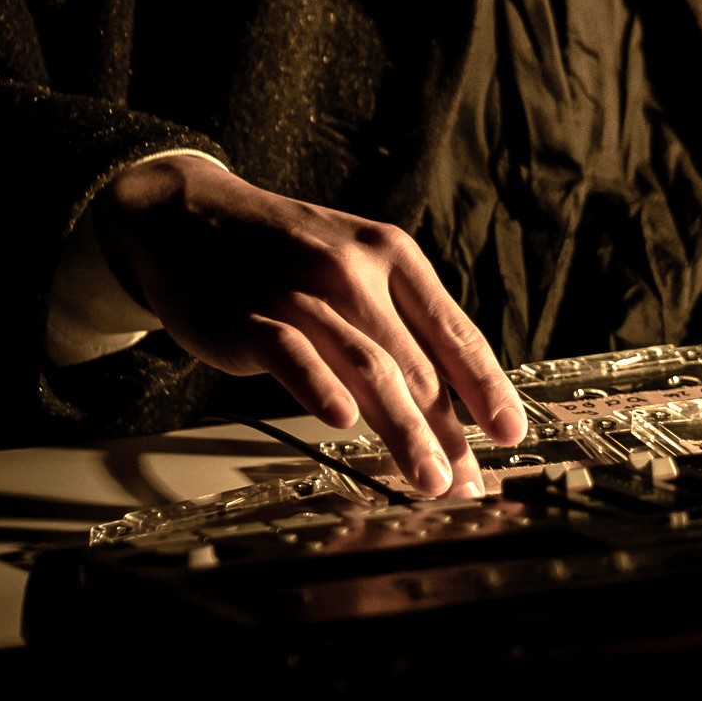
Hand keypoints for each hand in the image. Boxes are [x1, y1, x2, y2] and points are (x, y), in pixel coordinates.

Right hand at [93, 155, 525, 495]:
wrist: (190, 217)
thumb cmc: (284, 255)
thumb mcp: (355, 265)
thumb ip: (400, 320)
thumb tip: (452, 398)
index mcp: (394, 258)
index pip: (455, 331)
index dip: (487, 387)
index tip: (511, 432)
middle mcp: (356, 271)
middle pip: (418, 363)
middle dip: (449, 431)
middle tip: (466, 483)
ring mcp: (302, 293)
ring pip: (369, 367)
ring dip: (404, 431)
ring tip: (426, 479)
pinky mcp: (250, 317)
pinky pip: (294, 355)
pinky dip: (320, 387)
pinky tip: (342, 422)